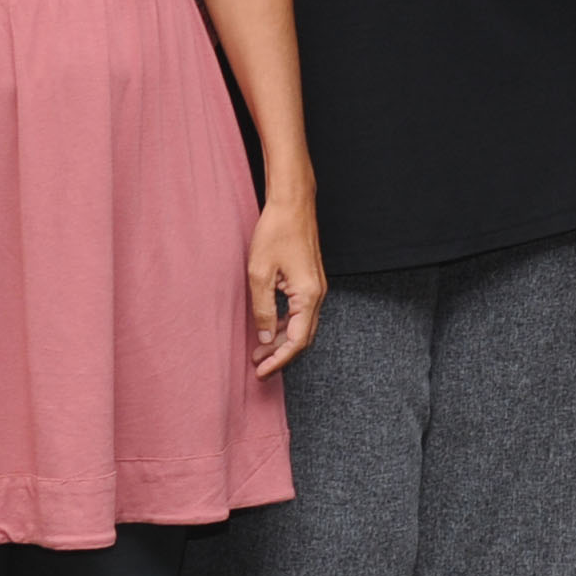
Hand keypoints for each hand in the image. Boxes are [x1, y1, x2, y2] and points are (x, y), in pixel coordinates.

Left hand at [249, 186, 326, 374]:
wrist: (292, 203)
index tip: (260, 372)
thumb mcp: (260, 274)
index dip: (279, 360)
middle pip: (303, 337)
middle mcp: (317, 294)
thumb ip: (263, 310)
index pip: (296, 341)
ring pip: (302, 326)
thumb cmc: (276, 232)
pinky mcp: (310, 281)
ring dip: (282, 341)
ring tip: (258, 352)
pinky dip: (286, 325)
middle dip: (281, 355)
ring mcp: (316, 287)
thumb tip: (266, 338)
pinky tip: (268, 328)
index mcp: (308, 295)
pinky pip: (301, 312)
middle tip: (257, 367)